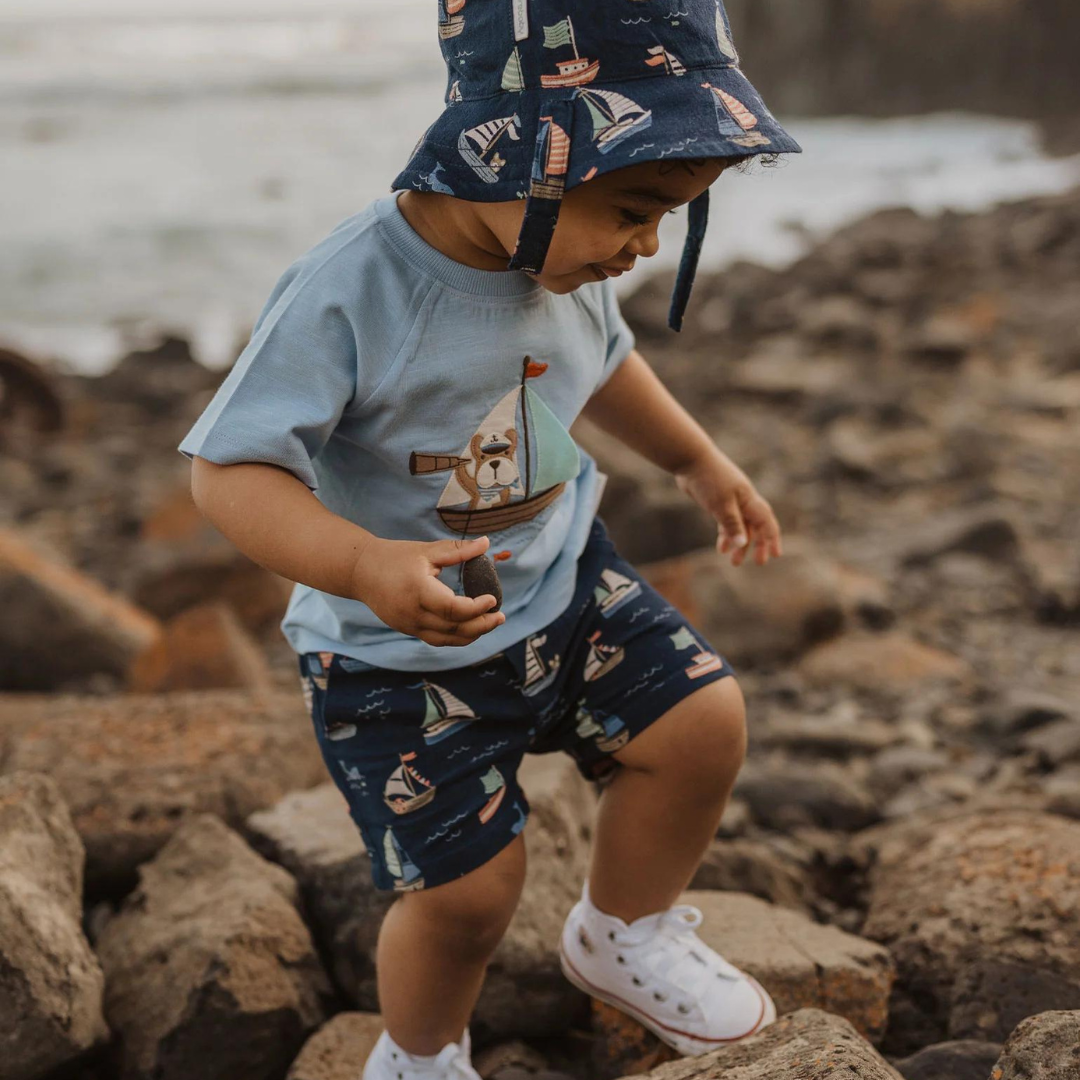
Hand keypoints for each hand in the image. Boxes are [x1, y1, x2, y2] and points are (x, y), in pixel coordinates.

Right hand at [350, 534, 505, 646]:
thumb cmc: (394, 556)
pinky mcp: (407, 629)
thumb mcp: (426, 551)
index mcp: (418, 591)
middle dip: (481, 625)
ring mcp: (408, 625)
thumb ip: (458, 550)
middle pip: (453, 628)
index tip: (493, 599)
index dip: (476, 608)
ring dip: (471, 635)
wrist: (360, 571)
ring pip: (446, 639)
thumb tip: (487, 543)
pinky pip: (436, 639)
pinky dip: (455, 637)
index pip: (453, 609)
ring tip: (490, 623)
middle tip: (501, 617)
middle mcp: (413, 613)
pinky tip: (470, 628)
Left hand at [674, 451, 782, 567]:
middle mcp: (743, 501)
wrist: (690, 459)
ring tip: (735, 562)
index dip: (772, 538)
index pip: (766, 522)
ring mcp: (731, 501)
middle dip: (759, 544)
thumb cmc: (709, 479)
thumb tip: (743, 544)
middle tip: (759, 562)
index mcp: (749, 499)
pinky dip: (725, 535)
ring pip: (740, 526)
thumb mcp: (721, 504)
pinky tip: (722, 548)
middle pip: (756, 526)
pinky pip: (726, 522)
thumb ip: (732, 524)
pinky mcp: (717, 502)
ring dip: (739, 543)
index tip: (775, 555)